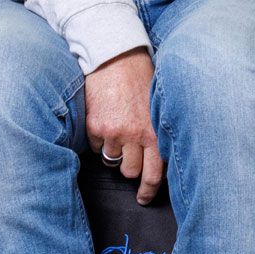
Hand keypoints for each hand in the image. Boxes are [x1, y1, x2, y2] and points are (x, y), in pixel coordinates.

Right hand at [84, 46, 164, 204]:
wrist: (116, 55)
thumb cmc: (142, 75)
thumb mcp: (158, 102)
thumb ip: (157, 127)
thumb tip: (159, 154)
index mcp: (155, 128)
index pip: (155, 171)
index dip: (149, 189)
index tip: (145, 198)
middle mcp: (134, 134)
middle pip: (130, 172)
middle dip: (130, 166)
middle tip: (130, 154)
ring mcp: (113, 131)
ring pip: (112, 160)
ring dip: (115, 149)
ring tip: (119, 127)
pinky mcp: (95, 126)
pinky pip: (96, 146)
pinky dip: (100, 138)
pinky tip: (106, 118)